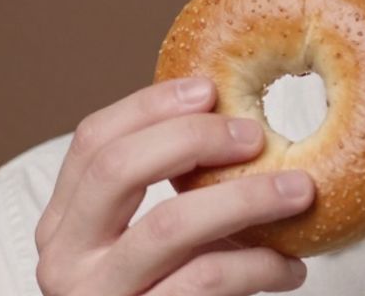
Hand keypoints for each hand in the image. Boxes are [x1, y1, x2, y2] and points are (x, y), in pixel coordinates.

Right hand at [34, 77, 314, 294]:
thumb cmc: (166, 294)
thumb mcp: (148, 240)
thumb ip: (168, 188)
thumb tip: (238, 116)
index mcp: (65, 223)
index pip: (92, 141)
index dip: (150, 106)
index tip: (209, 89)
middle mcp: (67, 260)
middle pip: (118, 169)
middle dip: (194, 139)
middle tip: (257, 135)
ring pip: (169, 225)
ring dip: (246, 198)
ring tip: (300, 191)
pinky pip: (204, 281)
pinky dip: (258, 265)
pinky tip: (290, 266)